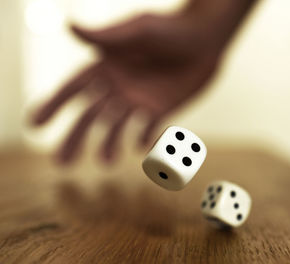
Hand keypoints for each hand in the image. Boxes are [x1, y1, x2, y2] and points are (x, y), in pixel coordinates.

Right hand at [32, 12, 224, 162]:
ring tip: (106, 163)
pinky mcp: (160, 109)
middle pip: (90, 115)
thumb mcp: (139, 29)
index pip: (73, 88)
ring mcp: (139, 100)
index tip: (35, 125)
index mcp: (106, 66)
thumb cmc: (171, 27)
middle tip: (62, 163)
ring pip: (117, 127)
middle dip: (75, 137)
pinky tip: (141, 148)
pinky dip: (144, 139)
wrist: (206, 38)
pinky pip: (148, 129)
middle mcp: (118, 86)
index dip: (53, 105)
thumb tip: (69, 25)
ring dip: (109, 145)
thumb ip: (108, 36)